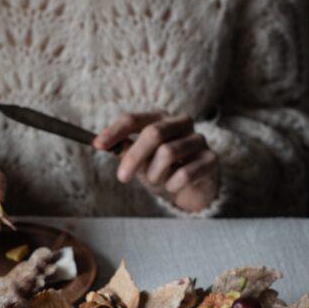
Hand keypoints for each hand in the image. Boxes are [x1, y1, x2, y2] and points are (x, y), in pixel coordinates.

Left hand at [94, 112, 218, 212]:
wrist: (195, 188)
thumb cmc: (165, 170)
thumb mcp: (141, 161)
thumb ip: (125, 151)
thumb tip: (101, 144)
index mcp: (160, 119)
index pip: (133, 119)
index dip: (114, 132)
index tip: (97, 146)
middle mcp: (181, 123)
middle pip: (153, 133)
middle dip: (134, 157)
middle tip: (122, 177)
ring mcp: (199, 140)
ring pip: (168, 153)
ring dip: (155, 174)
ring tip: (156, 182)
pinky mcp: (211, 159)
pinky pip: (185, 173)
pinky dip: (172, 185)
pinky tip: (172, 187)